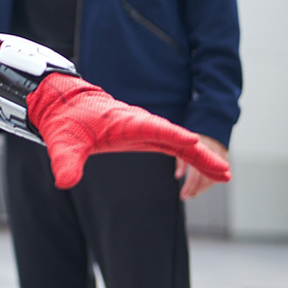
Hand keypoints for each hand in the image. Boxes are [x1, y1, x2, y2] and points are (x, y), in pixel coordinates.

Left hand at [28, 75, 231, 188]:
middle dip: (200, 154)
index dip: (172, 136)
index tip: (195, 142)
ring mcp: (145, 128)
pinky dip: (190, 154)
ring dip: (201, 157)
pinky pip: (172, 144)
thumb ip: (65, 162)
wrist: (63, 105)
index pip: (152, 129)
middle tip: (224, 171)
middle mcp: (139, 123)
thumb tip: (64, 183)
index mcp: (123, 122)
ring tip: (225, 174)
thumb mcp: (62, 143)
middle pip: (175, 137)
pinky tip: (207, 166)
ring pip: (178, 142)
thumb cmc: (65, 121)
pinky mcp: (144, 134)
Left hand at [176, 134, 228, 199]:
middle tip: (187, 197)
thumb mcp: (184, 147)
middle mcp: (211, 155)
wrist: (211, 126)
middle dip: (195, 190)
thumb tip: (177, 176)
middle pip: (205, 179)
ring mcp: (220, 158)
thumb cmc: (193, 139)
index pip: (195, 175)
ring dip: (201, 189)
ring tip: (191, 194)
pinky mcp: (224, 159)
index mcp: (199, 152)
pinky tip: (200, 188)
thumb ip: (181, 161)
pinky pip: (217, 174)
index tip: (183, 195)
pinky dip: (208, 183)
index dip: (189, 187)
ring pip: (212, 179)